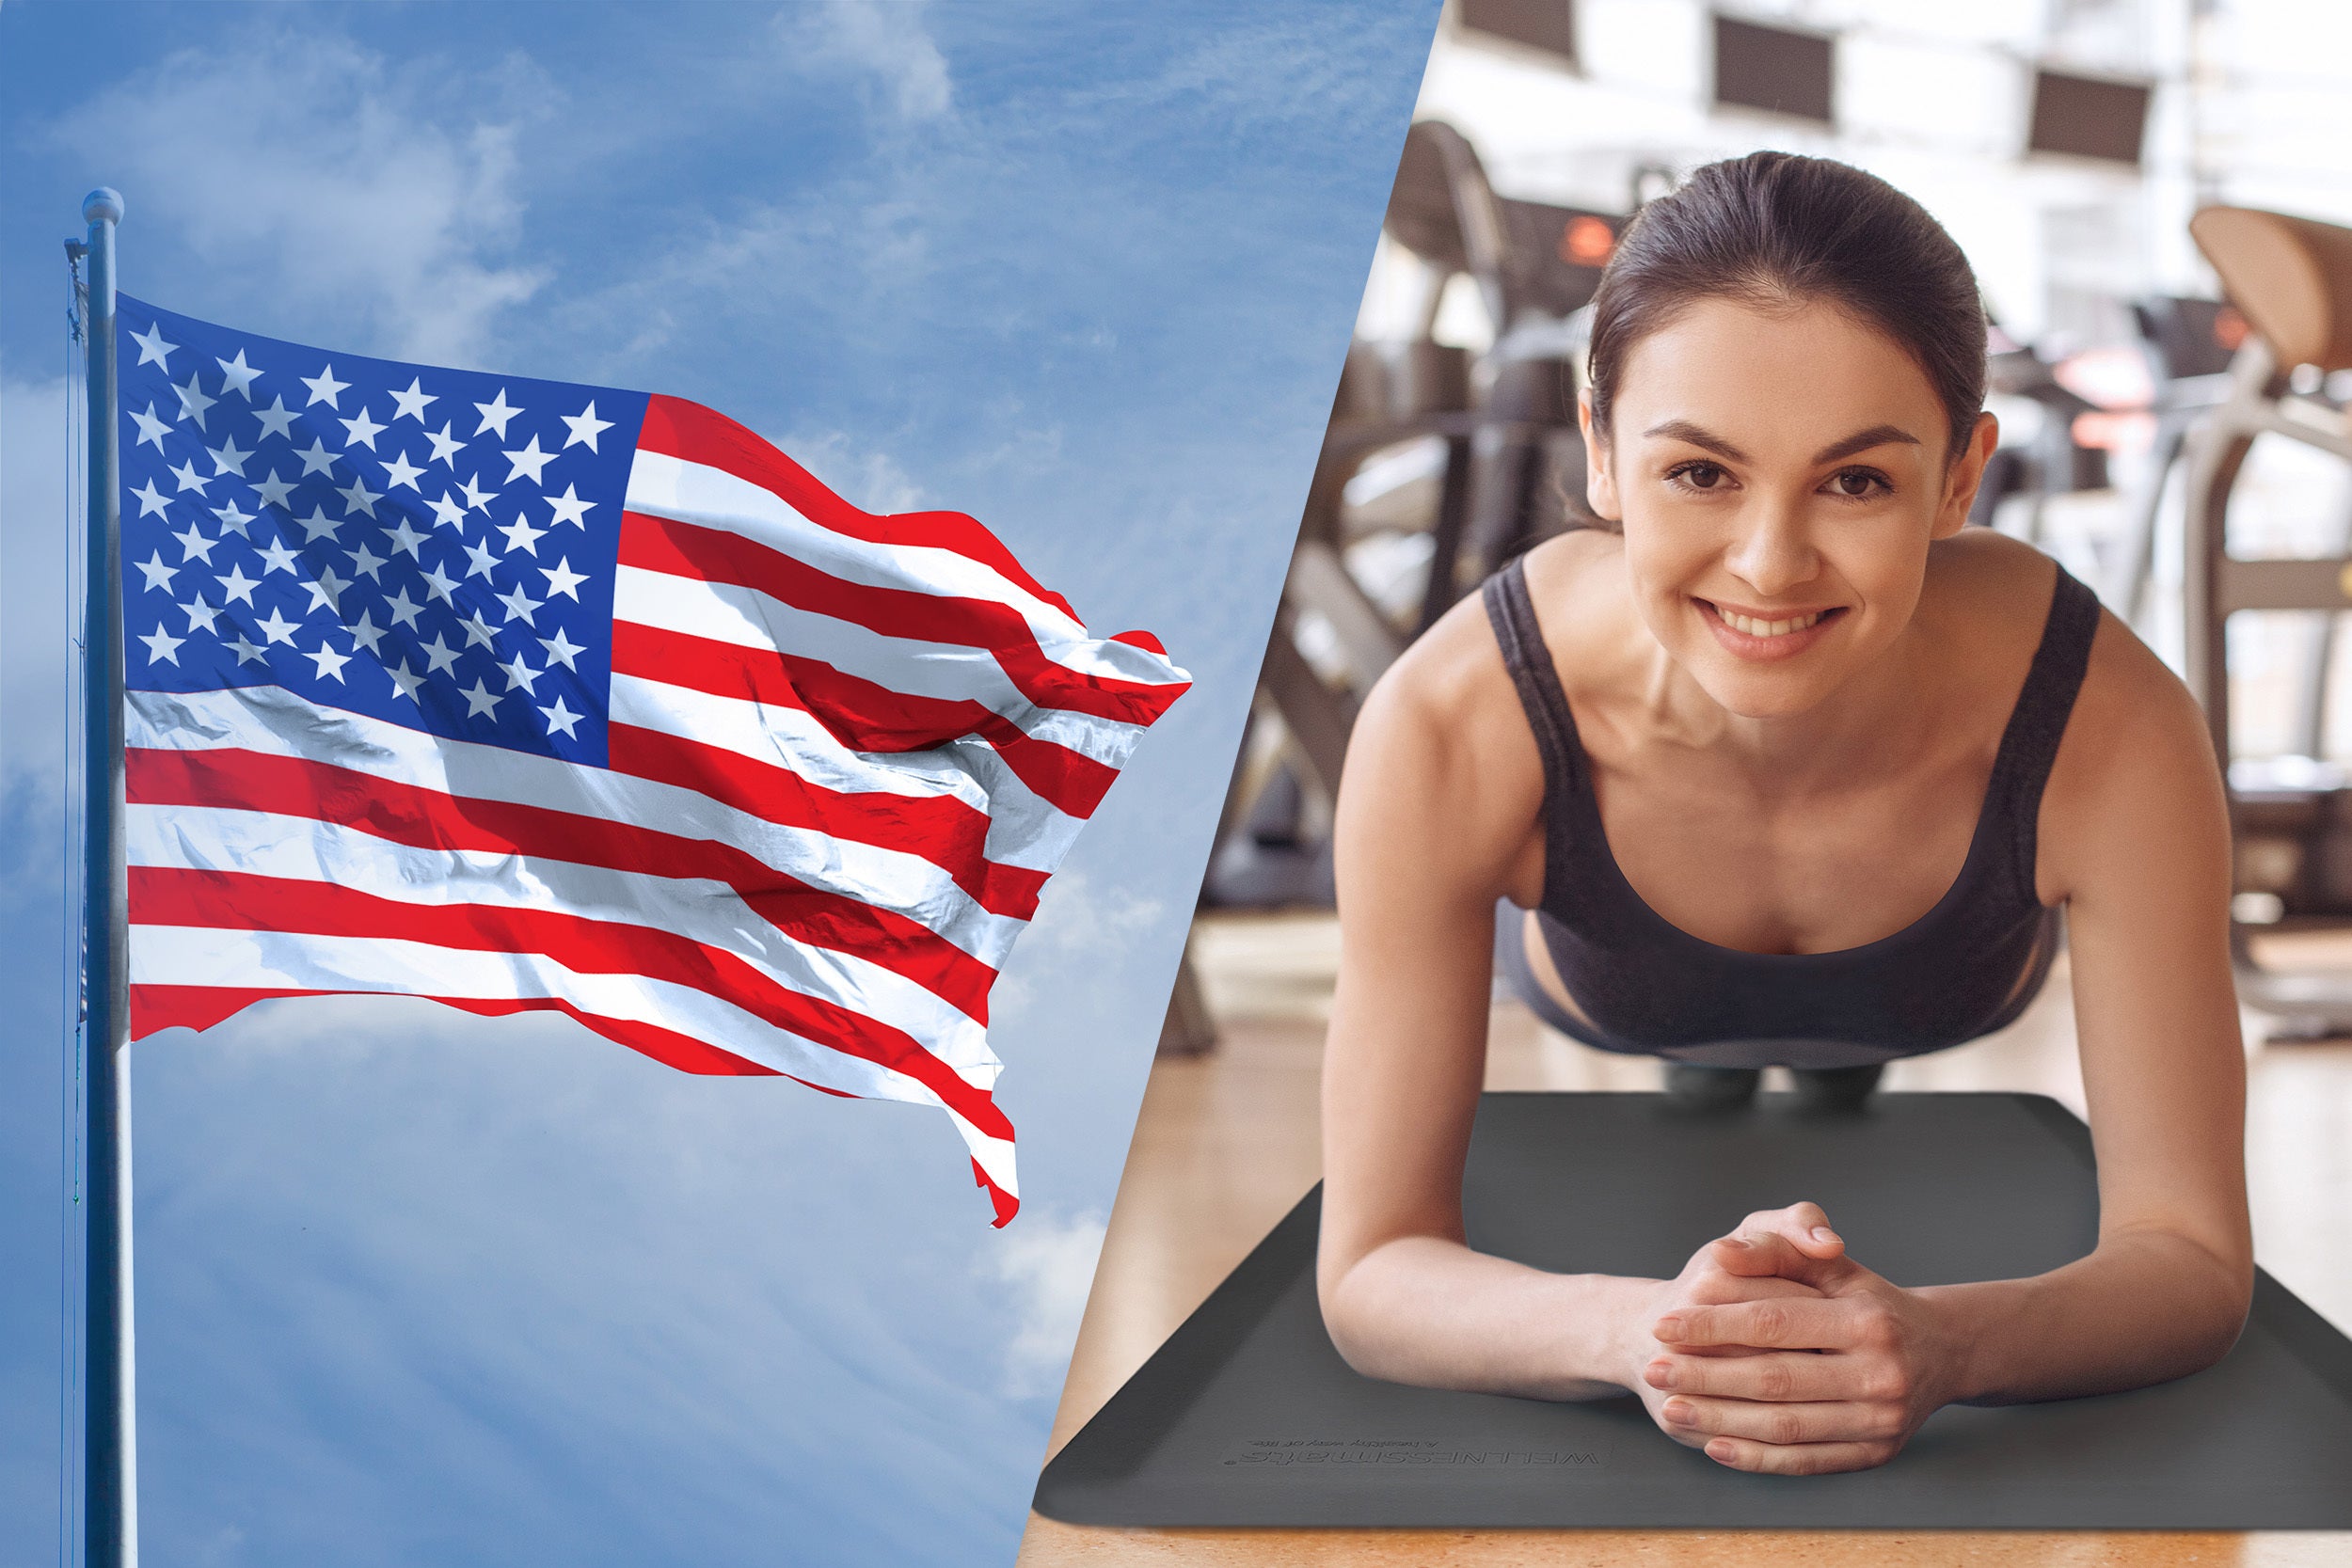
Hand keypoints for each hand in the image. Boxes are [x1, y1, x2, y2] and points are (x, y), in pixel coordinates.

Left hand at [1640, 1202, 1967, 1474]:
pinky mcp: (1876, 1454)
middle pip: (1775, 1380)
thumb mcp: (1830, 1266)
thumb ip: (1776, 1252)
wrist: (1940, 1351)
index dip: (1712, 1324)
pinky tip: (1715, 1445)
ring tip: (1672, 1408)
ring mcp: (1881, 1420)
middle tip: (1654, 1371)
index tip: (1663, 1325)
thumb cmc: (1866, 1300)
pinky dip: (1757, 1458)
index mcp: (1866, 1320)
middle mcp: (1880, 1373)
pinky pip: (1806, 1461)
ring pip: (1785, 1427)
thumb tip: (1719, 1252)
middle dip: (1705, 1377)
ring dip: (1720, 1421)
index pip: (1773, 1322)